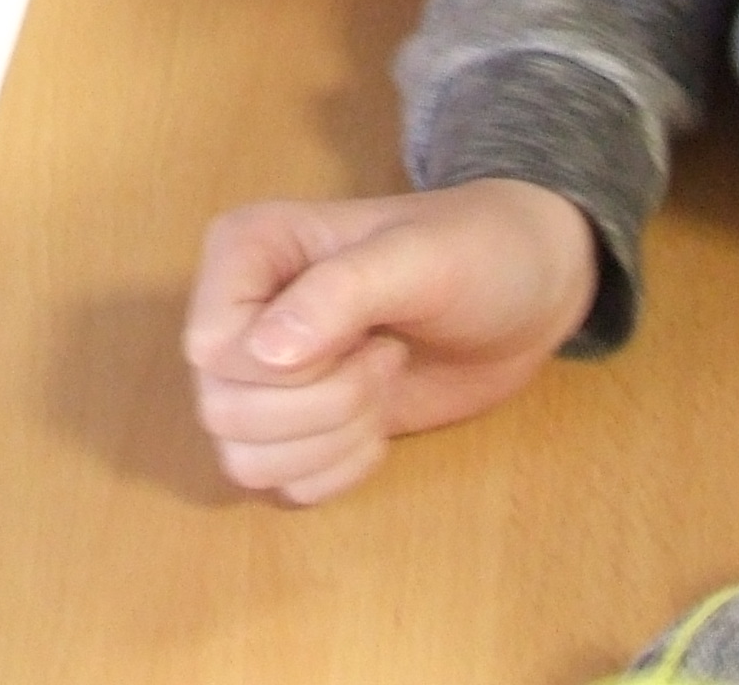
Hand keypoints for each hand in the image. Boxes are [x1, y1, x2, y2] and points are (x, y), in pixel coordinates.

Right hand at [183, 180, 595, 504]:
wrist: (527, 293)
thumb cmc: (476, 252)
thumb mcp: (418, 258)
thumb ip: (339, 294)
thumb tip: (264, 354)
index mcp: (246, 252)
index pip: (211, 346)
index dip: (284, 368)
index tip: (362, 334)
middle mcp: (238, 314)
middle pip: (224, 410)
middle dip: (322, 406)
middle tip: (386, 359)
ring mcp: (263, 377)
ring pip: (245, 459)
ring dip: (329, 442)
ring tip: (382, 389)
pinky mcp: (297, 427)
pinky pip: (282, 485)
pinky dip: (338, 471)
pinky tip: (379, 426)